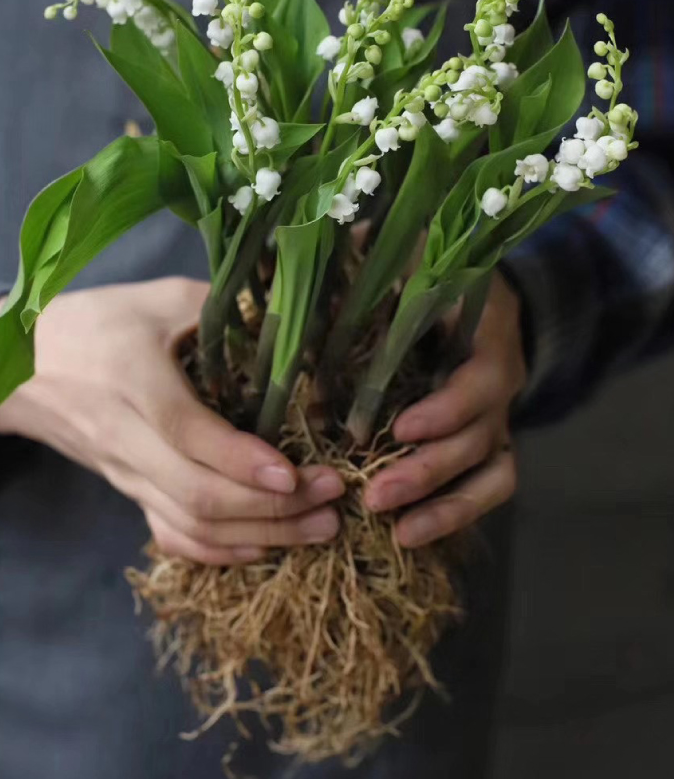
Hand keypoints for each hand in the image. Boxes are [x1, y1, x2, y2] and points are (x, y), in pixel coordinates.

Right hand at [0, 278, 344, 564]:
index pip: (188, 434)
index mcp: (133, 382)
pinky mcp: (126, 489)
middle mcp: (127, 440)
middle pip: (196, 495)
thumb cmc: (93, 323)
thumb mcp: (155, 298)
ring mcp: (125, 474)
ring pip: (190, 524)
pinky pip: (169, 534)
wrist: (17, 367)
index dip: (243, 461)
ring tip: (319, 526)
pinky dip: (218, 551)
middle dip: (273, 507)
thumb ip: (216, 304)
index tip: (298, 473)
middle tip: (333, 498)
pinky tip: (263, 546)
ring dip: (260, 534)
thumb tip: (287, 313)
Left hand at [364, 273, 524, 546]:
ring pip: (491, 472)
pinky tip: (408, 535)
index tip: (400, 429)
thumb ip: (362, 263)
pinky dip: (452, 514)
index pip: (483, 377)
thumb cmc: (425, 267)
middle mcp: (500, 378)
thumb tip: (289, 266)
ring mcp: (498, 415)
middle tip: (375, 496)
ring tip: (395, 530)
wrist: (470, 288)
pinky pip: (487, 487)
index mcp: (485, 330)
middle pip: (480, 436)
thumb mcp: (401, 255)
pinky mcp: (488, 441)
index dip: (447, 409)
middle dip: (429, 471)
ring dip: (444, 506)